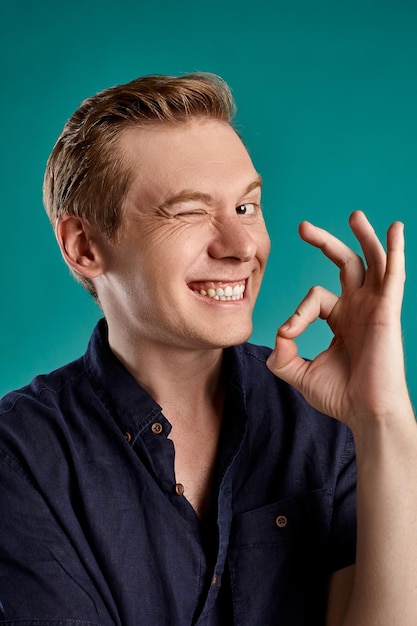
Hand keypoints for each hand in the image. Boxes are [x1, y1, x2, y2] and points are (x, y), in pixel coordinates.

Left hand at [266, 210, 412, 430]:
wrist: (366, 414)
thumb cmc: (341, 397)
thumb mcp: (300, 373)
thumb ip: (282, 355)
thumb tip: (275, 337)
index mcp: (341, 319)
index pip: (314, 297)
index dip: (297, 312)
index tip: (288, 334)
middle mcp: (359, 308)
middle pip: (345, 264)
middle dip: (325, 243)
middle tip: (303, 227)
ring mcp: (375, 307)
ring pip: (371, 262)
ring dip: (363, 237)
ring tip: (354, 215)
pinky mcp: (387, 311)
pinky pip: (393, 274)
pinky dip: (394, 250)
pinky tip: (395, 229)